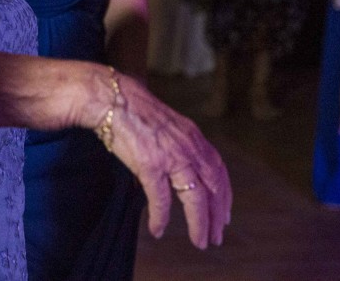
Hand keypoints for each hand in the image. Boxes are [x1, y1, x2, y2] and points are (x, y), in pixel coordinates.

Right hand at [100, 72, 231, 248]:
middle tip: (217, 237)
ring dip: (199, 223)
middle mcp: (188, 147)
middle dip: (217, 215)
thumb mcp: (169, 127)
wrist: (114, 99)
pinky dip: (161, 218)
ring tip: (199, 241)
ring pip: (195, 198)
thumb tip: (178, 173)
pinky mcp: (150, 165)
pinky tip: (158, 230)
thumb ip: (178, 148)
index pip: (218, 170)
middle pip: (213, 188)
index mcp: (194, 138)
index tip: (225, 213)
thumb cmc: (135, 112)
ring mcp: (171, 157)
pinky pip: (160, 199)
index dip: (224, 194)